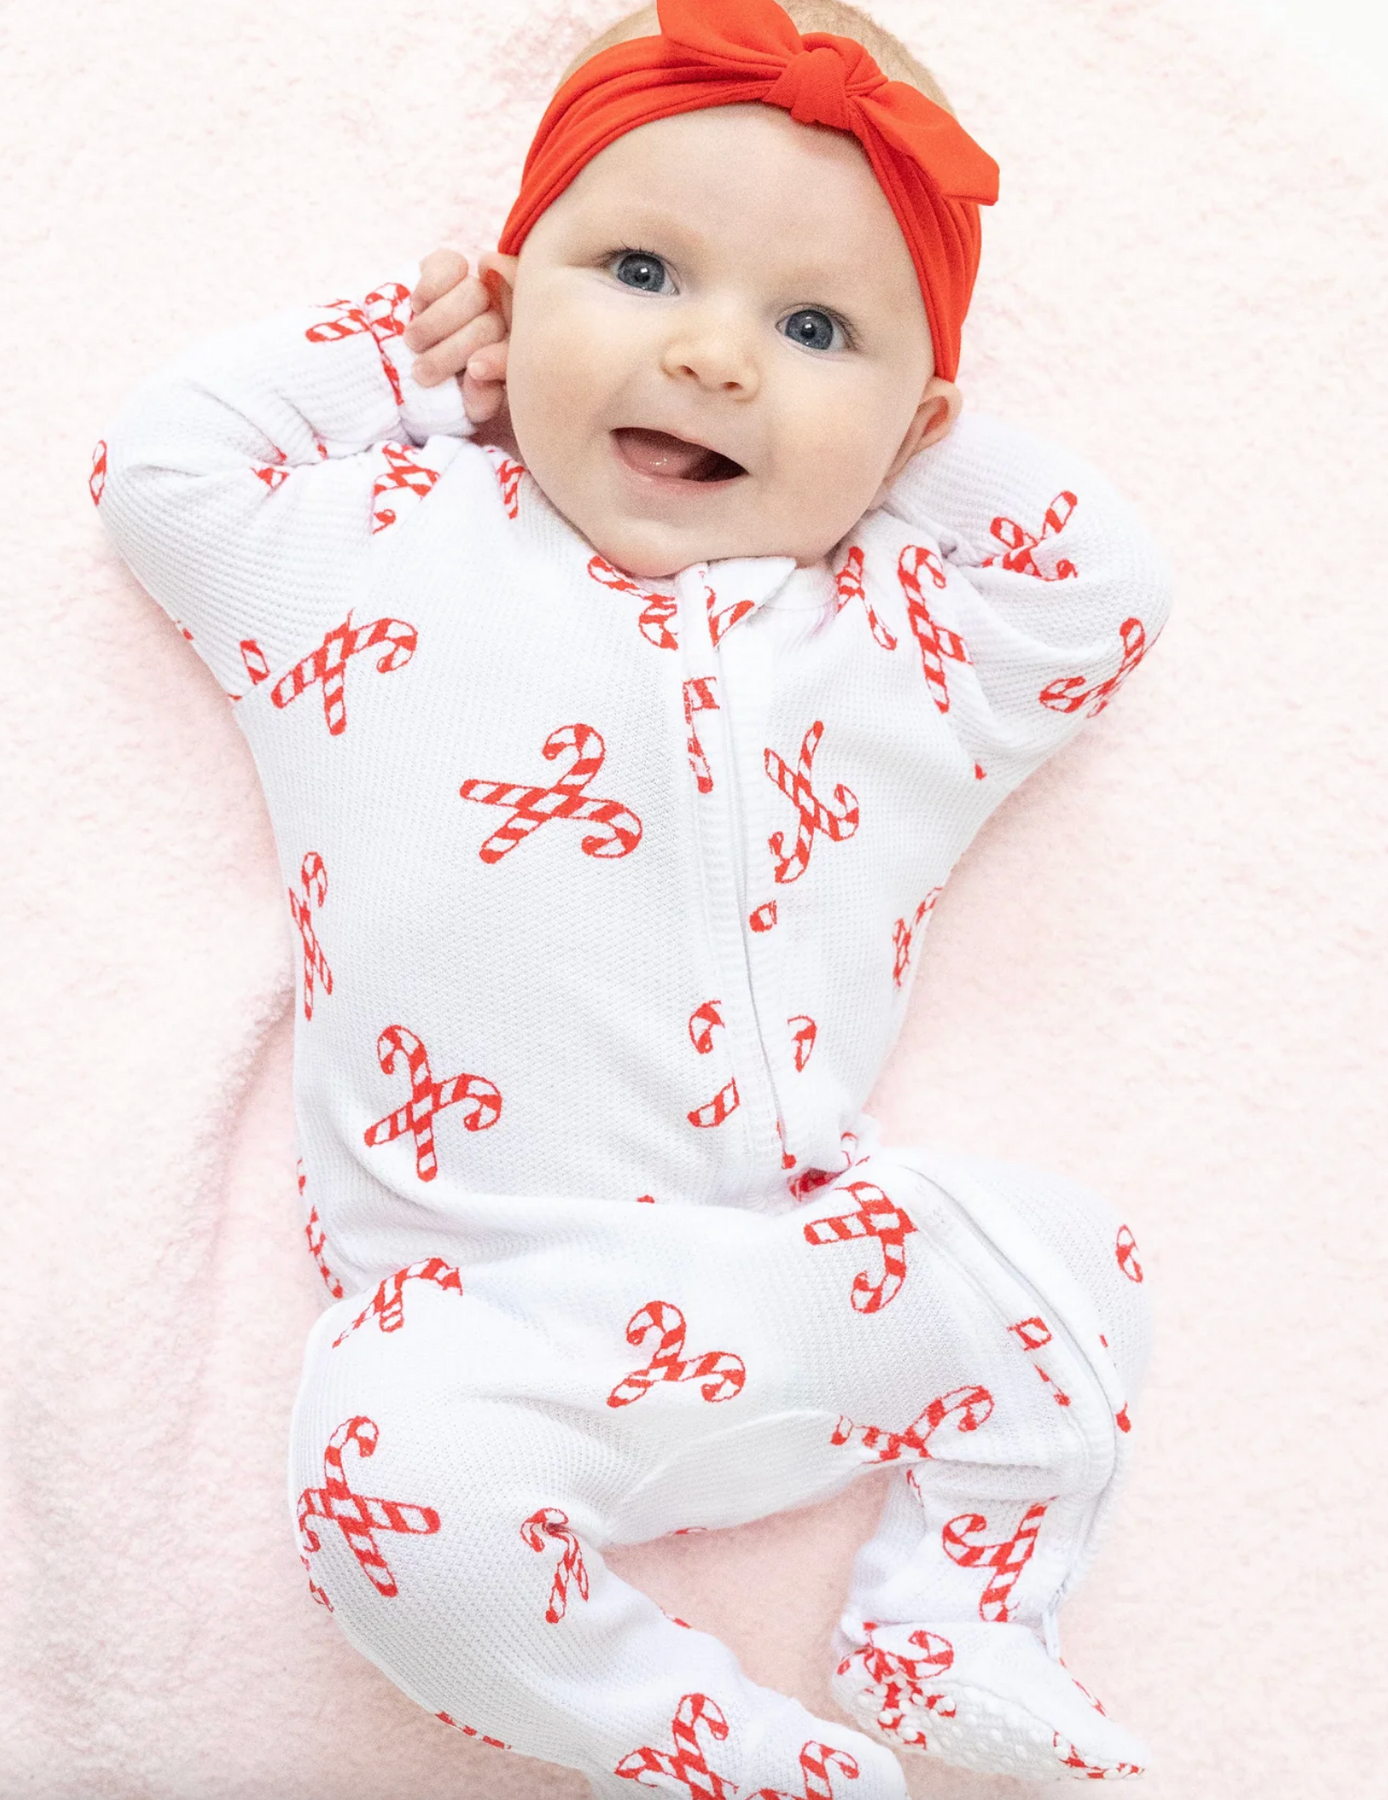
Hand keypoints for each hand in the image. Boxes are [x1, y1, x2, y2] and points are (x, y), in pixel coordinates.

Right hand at [404, 249, 508, 424]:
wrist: (407, 364)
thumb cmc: (445, 389)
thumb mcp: (465, 406)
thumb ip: (481, 399)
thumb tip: (477, 371)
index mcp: (515, 351)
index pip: (515, 350)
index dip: (497, 359)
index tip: (472, 371)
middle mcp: (504, 316)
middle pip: (490, 323)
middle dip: (452, 351)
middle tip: (421, 373)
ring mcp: (478, 289)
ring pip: (472, 294)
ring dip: (435, 323)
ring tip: (413, 344)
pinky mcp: (451, 266)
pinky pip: (451, 265)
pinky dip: (429, 289)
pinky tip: (416, 307)